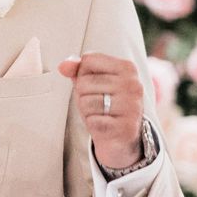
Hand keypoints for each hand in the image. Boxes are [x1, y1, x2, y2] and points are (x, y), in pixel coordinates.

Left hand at [58, 52, 145, 167]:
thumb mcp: (90, 82)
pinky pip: (93, 121)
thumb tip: (63, 66)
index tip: (96, 85)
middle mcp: (133, 85)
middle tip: (98, 103)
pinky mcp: (126, 127)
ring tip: (100, 113)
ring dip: (87, 111)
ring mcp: (132, 106)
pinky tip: (104, 124)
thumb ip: (76, 69)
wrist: (120, 136)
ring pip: (86, 102)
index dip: (83, 74)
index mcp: (127, 67)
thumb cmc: (103, 103)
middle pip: (84, 82)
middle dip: (83, 95)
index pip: (88, 60)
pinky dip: (93, 124)